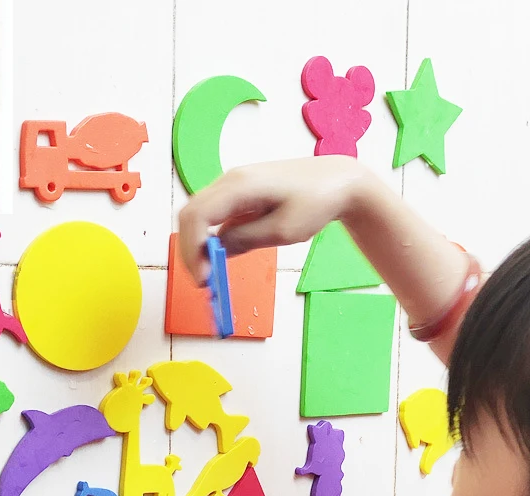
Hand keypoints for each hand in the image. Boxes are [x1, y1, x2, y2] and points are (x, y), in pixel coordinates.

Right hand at [177, 155, 368, 283]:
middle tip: (204, 281)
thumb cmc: (317, 202)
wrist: (339, 182)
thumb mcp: (283, 231)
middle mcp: (230, 180)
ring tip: (211, 272)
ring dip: (199, 245)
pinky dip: (211, 239)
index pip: (197, 216)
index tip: (203, 279)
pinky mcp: (239, 195)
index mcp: (240, 185)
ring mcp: (233, 186)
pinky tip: (221, 257)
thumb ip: (246, 240)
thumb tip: (216, 251)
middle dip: (191, 250)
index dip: (193, 250)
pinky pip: (214, 216)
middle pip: (191, 214)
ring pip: (199, 215)